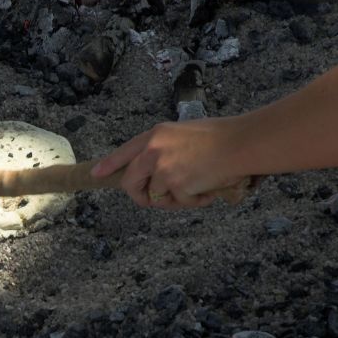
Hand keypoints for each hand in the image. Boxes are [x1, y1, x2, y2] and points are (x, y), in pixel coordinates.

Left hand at [91, 118, 247, 208]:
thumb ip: (162, 149)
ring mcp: (162, 169)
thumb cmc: (220, 137)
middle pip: (130, 183)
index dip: (109, 166)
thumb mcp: (181, 134)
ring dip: (177, 198)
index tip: (96, 174)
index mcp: (154, 135)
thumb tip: (153, 173)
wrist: (240, 143)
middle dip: (140, 195)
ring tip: (199, 186)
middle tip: (154, 200)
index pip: (123, 152)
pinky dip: (195, 202)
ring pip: (157, 196)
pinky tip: (208, 189)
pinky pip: (180, 203)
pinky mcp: (176, 186)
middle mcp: (152, 151)